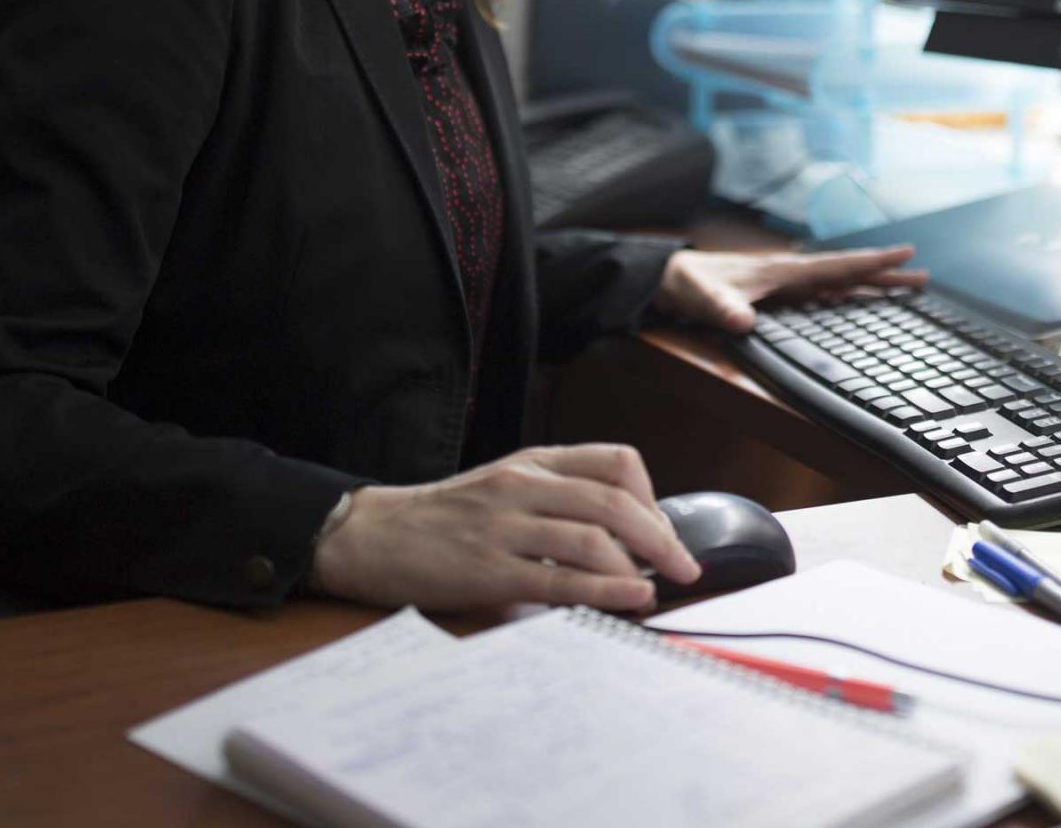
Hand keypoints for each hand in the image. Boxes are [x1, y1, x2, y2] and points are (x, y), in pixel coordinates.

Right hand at [310, 443, 700, 612]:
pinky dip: (606, 589)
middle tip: (685, 568)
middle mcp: (525, 485)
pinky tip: (631, 598)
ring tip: (657, 588)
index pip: (617, 461)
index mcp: (535, 462)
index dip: (652, 498)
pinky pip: (560, 579)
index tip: (663, 532)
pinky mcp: (488, 570)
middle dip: (662, 538)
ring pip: (593, 537)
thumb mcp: (506, 485)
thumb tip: (625, 530)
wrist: (375, 533)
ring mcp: (506, 526)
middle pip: (615, 501)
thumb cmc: (447, 516)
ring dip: (639, 566)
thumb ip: (558, 496)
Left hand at [652, 244, 927, 333]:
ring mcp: (783, 281)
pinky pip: (821, 290)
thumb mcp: (703, 299)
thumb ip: (723, 310)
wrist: (667, 277)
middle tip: (922, 276)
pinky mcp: (775, 291)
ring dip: (868, 281)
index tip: (907, 254)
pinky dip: (844, 291)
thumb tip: (742, 323)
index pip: (836, 266)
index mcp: (782, 270)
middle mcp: (789, 272)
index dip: (871, 262)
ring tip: (902, 284)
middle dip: (883, 273)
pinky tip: (852, 297)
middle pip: (846, 272)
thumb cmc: (687, 285)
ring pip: (836, 280)